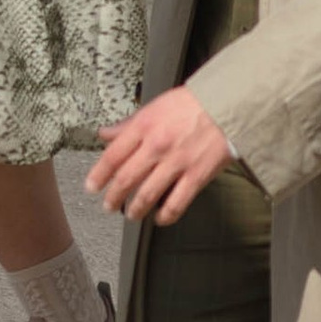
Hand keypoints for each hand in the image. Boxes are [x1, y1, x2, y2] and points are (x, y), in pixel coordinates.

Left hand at [88, 84, 233, 224]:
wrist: (229, 104)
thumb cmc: (194, 103)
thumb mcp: (155, 106)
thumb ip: (129, 123)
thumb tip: (106, 133)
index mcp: (145, 126)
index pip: (113, 156)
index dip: (99, 175)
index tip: (92, 186)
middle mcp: (157, 145)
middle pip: (126, 179)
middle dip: (113, 197)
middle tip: (108, 205)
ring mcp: (176, 163)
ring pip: (147, 195)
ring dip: (135, 209)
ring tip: (132, 214)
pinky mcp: (196, 176)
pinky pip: (176, 203)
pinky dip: (165, 215)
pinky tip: (160, 218)